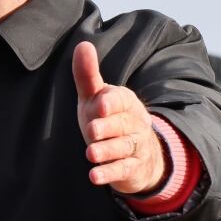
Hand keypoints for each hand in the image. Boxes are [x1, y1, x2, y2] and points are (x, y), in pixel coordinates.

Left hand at [72, 41, 165, 193]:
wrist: (137, 152)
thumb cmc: (107, 118)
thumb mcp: (95, 96)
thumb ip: (87, 74)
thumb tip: (83, 44)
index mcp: (125, 102)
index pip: (120, 100)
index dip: (110, 102)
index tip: (100, 104)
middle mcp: (134, 123)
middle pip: (122, 125)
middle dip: (107, 128)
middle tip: (92, 130)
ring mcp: (136, 146)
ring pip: (123, 148)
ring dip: (107, 151)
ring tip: (90, 153)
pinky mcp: (133, 168)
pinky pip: (123, 171)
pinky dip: (109, 174)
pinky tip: (94, 176)